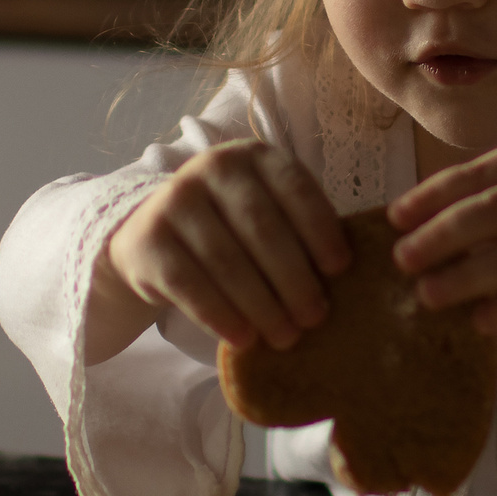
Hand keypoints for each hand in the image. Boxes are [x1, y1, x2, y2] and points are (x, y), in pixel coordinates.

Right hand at [87, 142, 350, 363]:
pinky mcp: (148, 240)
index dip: (321, 231)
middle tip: (315, 318)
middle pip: (263, 229)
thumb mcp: (269, 212)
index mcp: (255, 156)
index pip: (295, 189)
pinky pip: (190, 285)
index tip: (341, 271)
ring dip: (262, 306)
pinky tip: (244, 339)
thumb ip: (301, 232)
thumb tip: (349, 281)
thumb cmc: (232, 229)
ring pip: (227, 262)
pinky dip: (221, 316)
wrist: (151, 236)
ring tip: (286, 337)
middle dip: (294, 279)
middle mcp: (212, 168)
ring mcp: (174, 200)